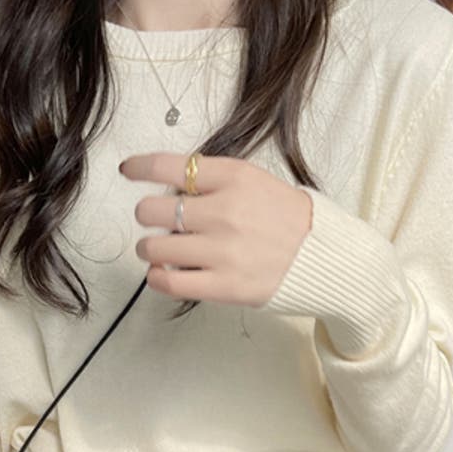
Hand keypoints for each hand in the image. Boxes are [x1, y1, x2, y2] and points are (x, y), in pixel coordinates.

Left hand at [119, 152, 312, 307]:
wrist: (324, 256)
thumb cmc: (289, 220)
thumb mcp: (256, 181)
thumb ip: (214, 182)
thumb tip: (169, 191)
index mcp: (234, 178)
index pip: (169, 165)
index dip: (139, 167)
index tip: (128, 170)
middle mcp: (225, 211)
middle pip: (154, 210)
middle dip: (147, 216)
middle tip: (155, 222)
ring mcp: (224, 251)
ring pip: (156, 248)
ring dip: (148, 250)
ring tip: (156, 252)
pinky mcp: (225, 285)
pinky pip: (171, 282)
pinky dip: (157, 278)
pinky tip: (160, 274)